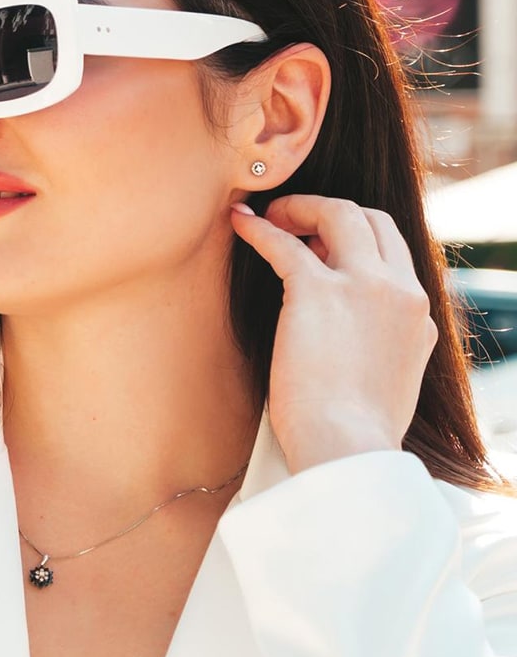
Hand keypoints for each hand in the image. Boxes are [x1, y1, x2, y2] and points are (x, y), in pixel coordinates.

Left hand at [229, 195, 436, 472]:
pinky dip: (258, 228)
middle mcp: (399, 292)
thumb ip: (380, 349)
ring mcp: (363, 286)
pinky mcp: (317, 292)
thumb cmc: (354, 433)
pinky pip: (283, 243)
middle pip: (372, 221)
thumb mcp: (388, 382)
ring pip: (339, 215)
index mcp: (417, 317)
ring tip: (268, 216)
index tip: (322, 249)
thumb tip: (348, 344)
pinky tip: (238, 222)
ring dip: (301, 208)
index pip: (394, 254)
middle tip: (294, 222)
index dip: (356, 242)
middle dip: (332, 213)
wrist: (346, 448)